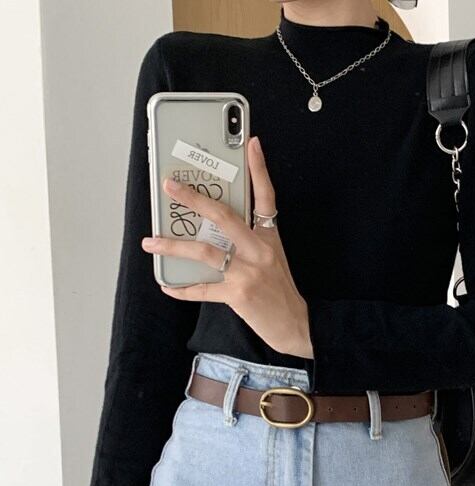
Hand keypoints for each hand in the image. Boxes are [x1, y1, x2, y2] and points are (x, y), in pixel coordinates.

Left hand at [141, 136, 313, 358]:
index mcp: (269, 238)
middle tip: (170, 185)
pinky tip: (167, 285)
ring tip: (151, 242)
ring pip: (204, 250)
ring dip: (173, 245)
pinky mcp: (238, 294)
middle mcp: (259, 251)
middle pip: (223, 216)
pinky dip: (182, 288)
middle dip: (193, 198)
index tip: (251, 143)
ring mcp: (248, 272)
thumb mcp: (273, 259)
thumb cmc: (280, 292)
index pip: (266, 197)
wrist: (296, 324)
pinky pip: (202, 288)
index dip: (259, 169)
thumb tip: (212, 230)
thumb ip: (249, 242)